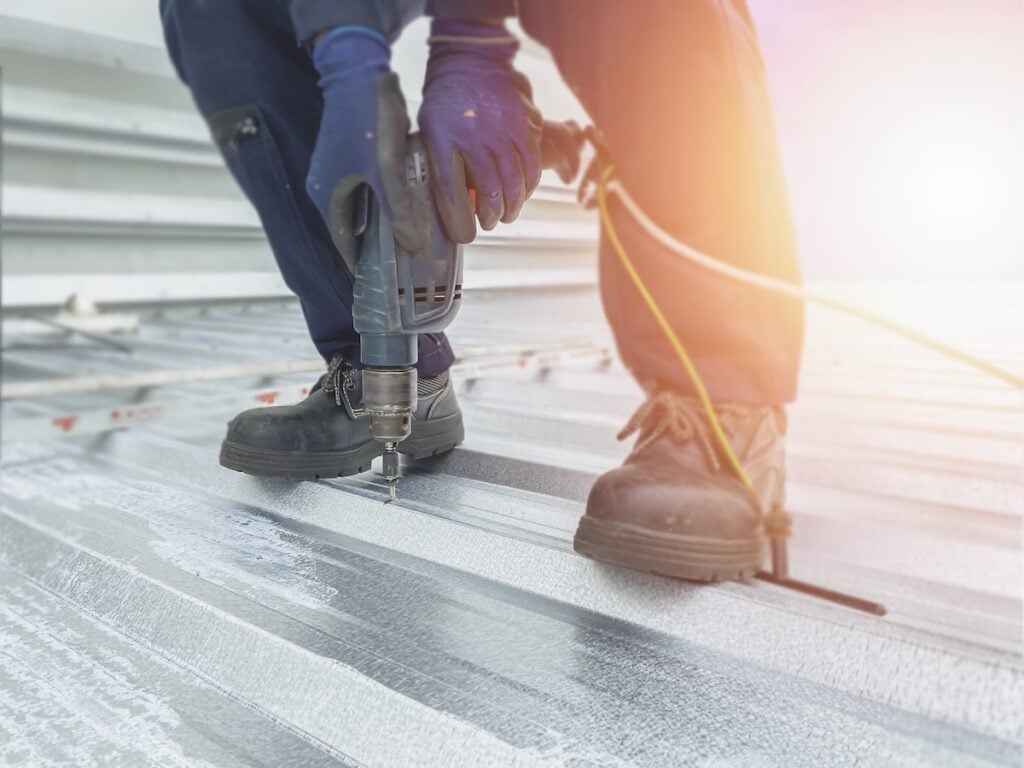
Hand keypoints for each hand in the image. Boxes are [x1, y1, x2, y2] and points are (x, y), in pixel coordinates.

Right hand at [306, 27, 425, 257]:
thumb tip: (415, 246)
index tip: (391, 284)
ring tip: (421, 238)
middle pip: (359, 231)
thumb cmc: (366, 122)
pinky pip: (377, 189)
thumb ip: (400, 212)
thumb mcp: (386, 173)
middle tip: (413, 263)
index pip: (345, 247)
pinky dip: (395, 200)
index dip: (367, 268)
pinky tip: (418, 205)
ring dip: (392, 223)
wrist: (359, 69)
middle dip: (385, 247)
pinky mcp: (358, 156)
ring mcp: (344, 171)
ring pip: (370, 209)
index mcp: (327, 198)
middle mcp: (330, 188)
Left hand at [418, 20, 542, 242]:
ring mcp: (502, 132)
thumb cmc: (445, 103)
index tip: (467, 233)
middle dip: (494, 215)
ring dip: (513, 205)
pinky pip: (532, 164)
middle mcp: (476, 139)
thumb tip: (448, 200)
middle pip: (491, 191)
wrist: (469, 63)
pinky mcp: (523, 126)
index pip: (452, 190)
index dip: (462, 217)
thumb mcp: (429, 132)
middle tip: (491, 224)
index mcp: (447, 141)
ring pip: (514, 182)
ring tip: (508, 215)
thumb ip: (438, 164)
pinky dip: (530, 185)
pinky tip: (524, 193)